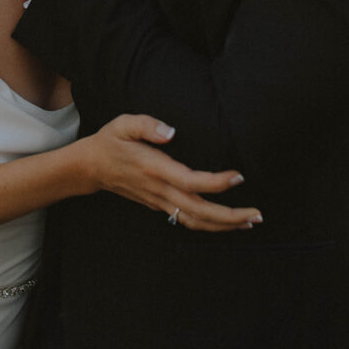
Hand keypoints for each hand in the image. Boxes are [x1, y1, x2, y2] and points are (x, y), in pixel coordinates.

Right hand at [83, 114, 262, 231]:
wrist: (91, 167)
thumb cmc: (110, 141)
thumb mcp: (123, 123)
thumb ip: (147, 125)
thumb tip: (171, 132)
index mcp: (155, 168)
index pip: (191, 181)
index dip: (216, 183)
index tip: (239, 176)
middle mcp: (159, 189)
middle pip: (199, 211)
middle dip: (230, 216)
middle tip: (257, 214)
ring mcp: (159, 201)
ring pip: (195, 221)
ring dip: (224, 225)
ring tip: (250, 222)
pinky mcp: (159, 205)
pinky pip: (186, 220)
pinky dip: (209, 225)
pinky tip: (226, 223)